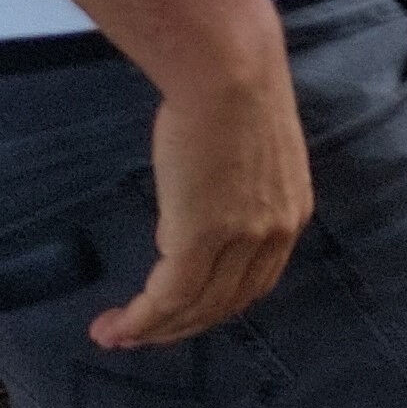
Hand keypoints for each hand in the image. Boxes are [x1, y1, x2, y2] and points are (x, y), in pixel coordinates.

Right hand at [95, 61, 312, 348]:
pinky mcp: (201, 237)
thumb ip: (231, 191)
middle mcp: (274, 235)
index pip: (253, 282)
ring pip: (195, 308)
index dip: (215, 305)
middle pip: (226, 304)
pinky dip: (141, 319)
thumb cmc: (231, 91)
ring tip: (116, 336)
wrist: (227, 71)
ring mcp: (240, 239)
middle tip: (140, 336)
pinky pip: (169, 296)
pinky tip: (118, 326)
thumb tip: (192, 215)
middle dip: (180, 327)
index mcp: (290, 215)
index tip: (180, 314)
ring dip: (153, 330)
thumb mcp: (247, 153)